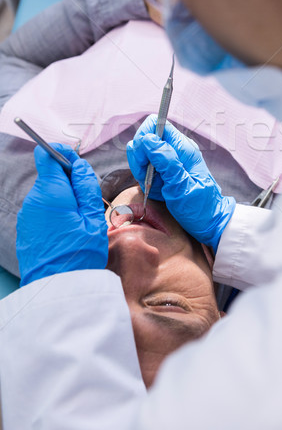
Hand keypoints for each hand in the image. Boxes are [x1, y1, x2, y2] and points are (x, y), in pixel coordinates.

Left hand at [17, 144, 107, 285]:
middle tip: (87, 203)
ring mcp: (27, 215)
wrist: (57, 289)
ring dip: (63, 199)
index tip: (78, 166)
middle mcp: (33, 200)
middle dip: (69, 182)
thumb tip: (79, 165)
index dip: (63, 154)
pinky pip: (42, 210)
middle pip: (50, 175)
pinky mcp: (26, 228)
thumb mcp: (93, 217)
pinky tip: (67, 232)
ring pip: (47, 194)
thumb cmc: (79, 254)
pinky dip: (55, 213)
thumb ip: (86, 186)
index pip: (47, 154)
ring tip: (79, 222)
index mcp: (51, 192)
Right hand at [127, 115, 235, 250]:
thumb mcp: (181, 185)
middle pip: (145, 138)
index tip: (144, 159)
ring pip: (142, 154)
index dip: (144, 137)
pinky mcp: (163, 172)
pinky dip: (144, 178)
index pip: (157, 124)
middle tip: (147, 176)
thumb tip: (148, 139)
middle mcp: (175, 150)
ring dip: (140, 169)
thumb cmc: (199, 206)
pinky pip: (145, 168)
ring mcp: (169, 161)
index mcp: (182, 148)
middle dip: (139, 157)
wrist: (209, 222)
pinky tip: (154, 189)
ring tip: (153, 185)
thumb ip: (165, 160)